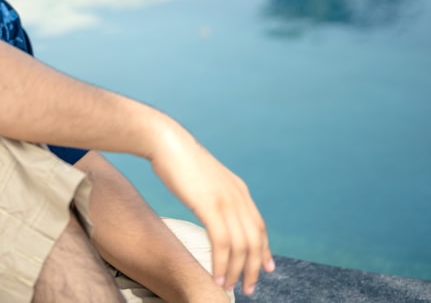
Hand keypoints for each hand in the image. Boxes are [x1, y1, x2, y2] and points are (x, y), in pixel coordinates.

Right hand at [146, 117, 274, 295]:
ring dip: (236, 271)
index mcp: (239, 190)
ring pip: (240, 246)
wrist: (166, 141)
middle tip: (248, 288)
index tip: (265, 268)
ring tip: (229, 287)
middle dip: (253, 268)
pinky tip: (217, 275)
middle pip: (254, 240)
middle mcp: (238, 196)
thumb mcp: (205, 178)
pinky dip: (222, 263)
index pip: (259, 226)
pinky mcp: (210, 205)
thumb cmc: (178, 160)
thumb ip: (214, 194)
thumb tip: (212, 207)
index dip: (263, 250)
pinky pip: (222, 243)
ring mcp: (225, 201)